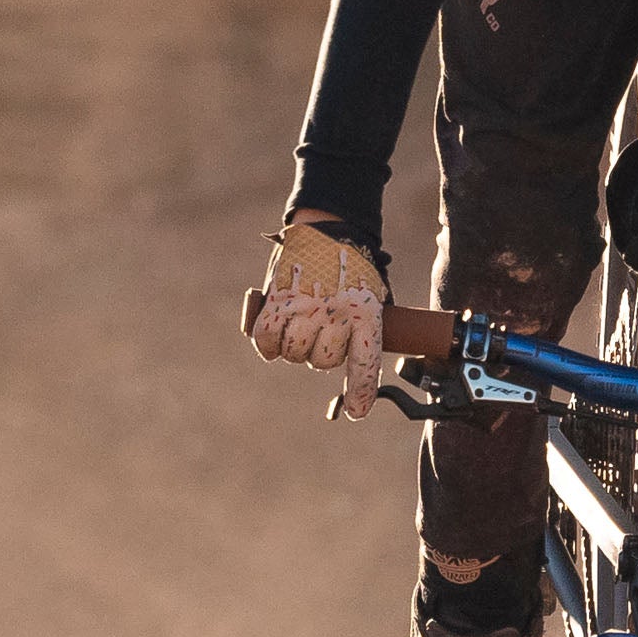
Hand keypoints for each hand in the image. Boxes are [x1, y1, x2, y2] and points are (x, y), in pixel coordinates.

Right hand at [249, 219, 388, 418]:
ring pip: (295, 353)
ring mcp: (306, 306)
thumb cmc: (352, 266)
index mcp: (366, 313)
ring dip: (295, 344)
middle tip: (320, 328)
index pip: (365, 364)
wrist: (328, 225)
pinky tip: (275, 328)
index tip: (357, 412)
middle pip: (324, 361)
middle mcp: (337, 312)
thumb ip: (360, 331)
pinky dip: (268, 341)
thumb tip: (351, 371)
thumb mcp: (370, 296)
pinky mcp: (277, 299)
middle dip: (321, 352)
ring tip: (300, 320)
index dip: (360, 392)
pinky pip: (267, 339)